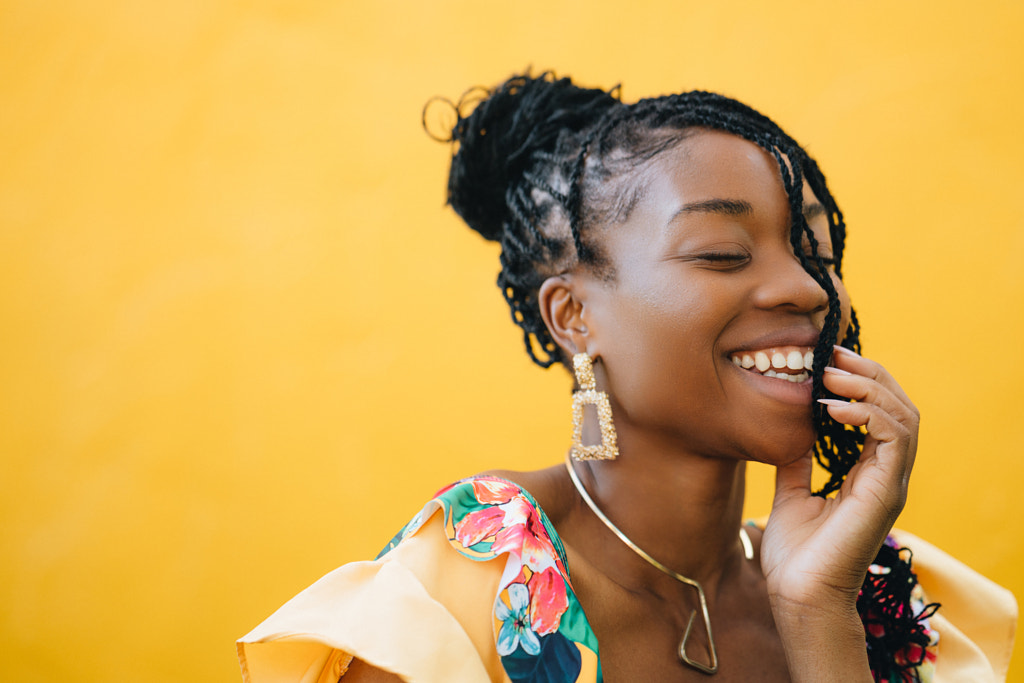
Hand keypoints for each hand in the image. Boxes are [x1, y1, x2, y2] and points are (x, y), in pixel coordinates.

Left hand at [761, 345, 918, 614]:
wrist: (797, 595)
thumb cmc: (795, 555)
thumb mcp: (790, 492)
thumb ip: (797, 460)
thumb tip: (788, 426)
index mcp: (868, 475)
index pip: (881, 414)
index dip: (859, 382)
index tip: (826, 360)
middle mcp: (886, 477)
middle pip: (900, 408)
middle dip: (869, 374)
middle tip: (832, 356)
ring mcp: (890, 485)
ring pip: (904, 418)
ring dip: (869, 388)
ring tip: (831, 375)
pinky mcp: (885, 493)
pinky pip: (893, 439)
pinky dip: (868, 414)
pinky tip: (833, 408)